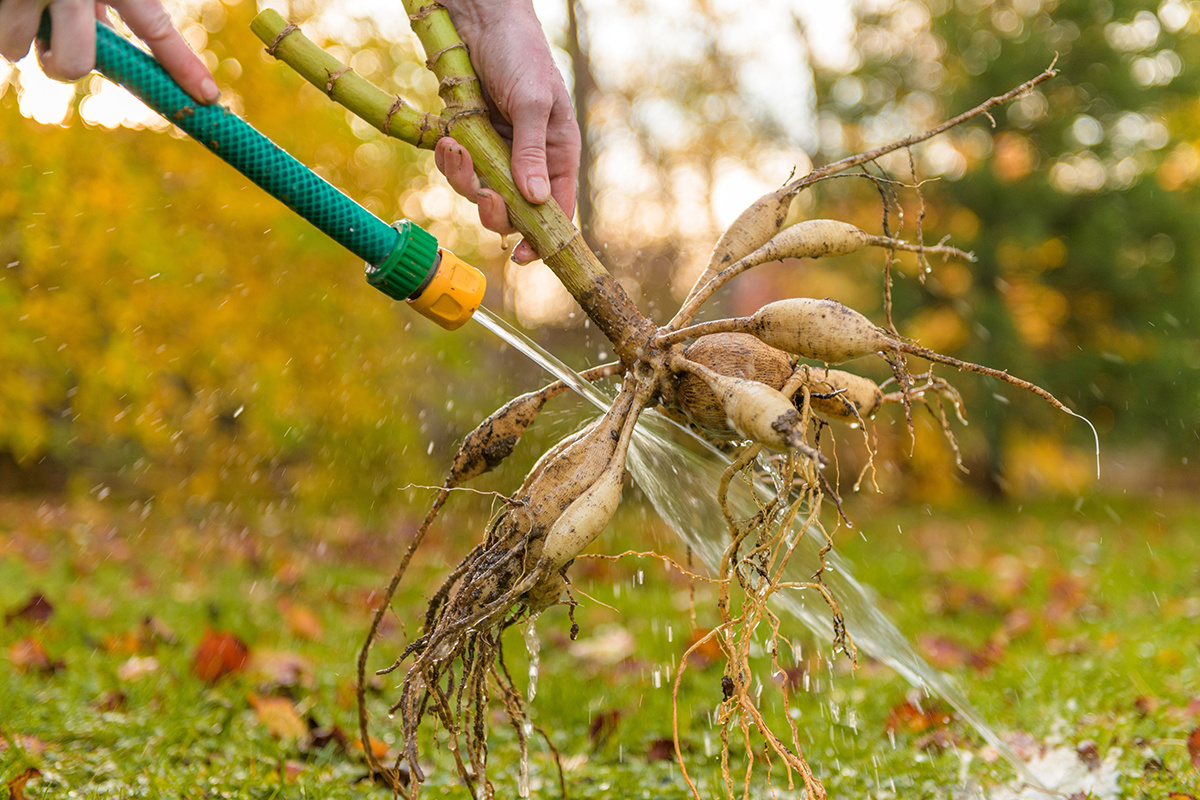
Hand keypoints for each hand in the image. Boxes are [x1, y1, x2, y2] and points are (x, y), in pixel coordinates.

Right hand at [0, 0, 218, 103]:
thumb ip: (113, 0)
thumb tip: (112, 49)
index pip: (155, 29)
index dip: (182, 66)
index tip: (207, 95)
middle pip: (74, 63)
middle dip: (62, 63)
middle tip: (57, 44)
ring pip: (19, 50)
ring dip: (22, 39)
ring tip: (26, 9)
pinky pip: (0, 36)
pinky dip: (4, 26)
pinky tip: (10, 3)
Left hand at [438, 0, 579, 263]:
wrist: (482, 18)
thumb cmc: (520, 52)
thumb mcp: (533, 100)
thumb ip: (533, 150)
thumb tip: (534, 199)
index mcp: (557, 154)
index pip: (556, 210)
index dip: (542, 238)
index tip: (522, 256)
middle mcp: (528, 159)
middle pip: (514, 210)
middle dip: (495, 210)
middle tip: (484, 197)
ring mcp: (496, 151)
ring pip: (480, 191)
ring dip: (464, 180)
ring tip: (455, 149)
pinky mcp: (469, 140)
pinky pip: (458, 168)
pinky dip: (449, 161)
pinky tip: (447, 139)